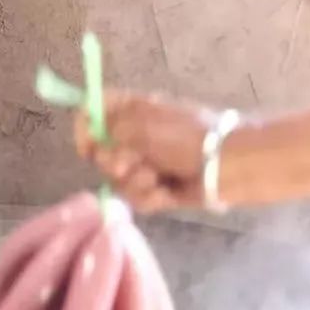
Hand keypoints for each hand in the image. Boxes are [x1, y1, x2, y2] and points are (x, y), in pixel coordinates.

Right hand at [74, 91, 208, 212]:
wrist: (224, 167)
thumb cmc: (186, 138)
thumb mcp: (145, 125)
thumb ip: (112, 125)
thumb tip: (92, 132)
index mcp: (132, 111)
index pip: (93, 113)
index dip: (84, 129)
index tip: (88, 147)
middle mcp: (134, 137)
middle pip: (100, 153)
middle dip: (116, 163)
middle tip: (133, 163)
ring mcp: (144, 164)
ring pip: (117, 180)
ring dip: (136, 181)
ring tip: (157, 179)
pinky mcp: (154, 189)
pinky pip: (135, 198)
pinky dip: (150, 196)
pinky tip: (165, 193)